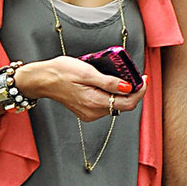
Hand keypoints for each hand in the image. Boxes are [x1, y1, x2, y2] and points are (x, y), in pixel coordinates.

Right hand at [18, 56, 144, 122]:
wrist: (42, 80)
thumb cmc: (61, 72)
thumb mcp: (87, 72)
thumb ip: (109, 82)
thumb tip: (128, 87)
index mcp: (95, 102)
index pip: (128, 103)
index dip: (139, 91)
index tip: (143, 79)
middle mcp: (93, 112)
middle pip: (123, 105)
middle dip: (132, 91)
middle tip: (134, 75)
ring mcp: (90, 113)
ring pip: (115, 105)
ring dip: (120, 92)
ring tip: (118, 76)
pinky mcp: (86, 111)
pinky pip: (105, 104)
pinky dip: (110, 94)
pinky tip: (106, 83)